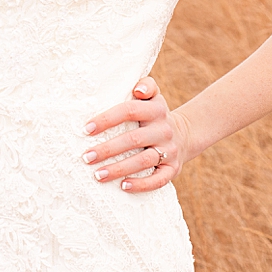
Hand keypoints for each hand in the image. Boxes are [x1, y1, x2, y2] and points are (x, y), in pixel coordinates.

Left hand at [82, 78, 193, 194]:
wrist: (185, 136)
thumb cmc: (156, 116)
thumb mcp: (155, 97)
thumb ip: (147, 85)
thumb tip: (138, 89)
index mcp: (156, 110)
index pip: (129, 111)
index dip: (107, 119)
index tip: (87, 130)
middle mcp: (164, 130)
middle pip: (133, 139)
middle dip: (107, 149)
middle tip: (86, 157)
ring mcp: (169, 151)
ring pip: (144, 161)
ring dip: (119, 169)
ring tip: (98, 175)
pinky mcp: (172, 169)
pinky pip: (158, 180)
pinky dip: (141, 184)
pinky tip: (123, 186)